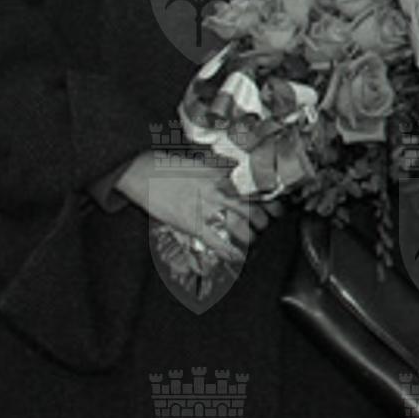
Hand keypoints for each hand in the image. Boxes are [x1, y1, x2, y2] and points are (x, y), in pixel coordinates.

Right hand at [113, 153, 269, 267]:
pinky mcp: (194, 225)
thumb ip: (221, 166)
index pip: (255, 191)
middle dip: (263, 223)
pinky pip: (219, 243)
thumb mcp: (200, 161)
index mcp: (222, 175)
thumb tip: (236, 166)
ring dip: (250, 239)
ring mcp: (207, 209)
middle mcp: (219, 192)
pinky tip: (236, 256)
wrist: (144, 173)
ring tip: (251, 241)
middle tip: (263, 227)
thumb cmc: (169, 166)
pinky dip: (231, 252)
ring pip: (241, 229)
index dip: (270, 202)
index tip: (274, 208)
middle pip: (254, 212)